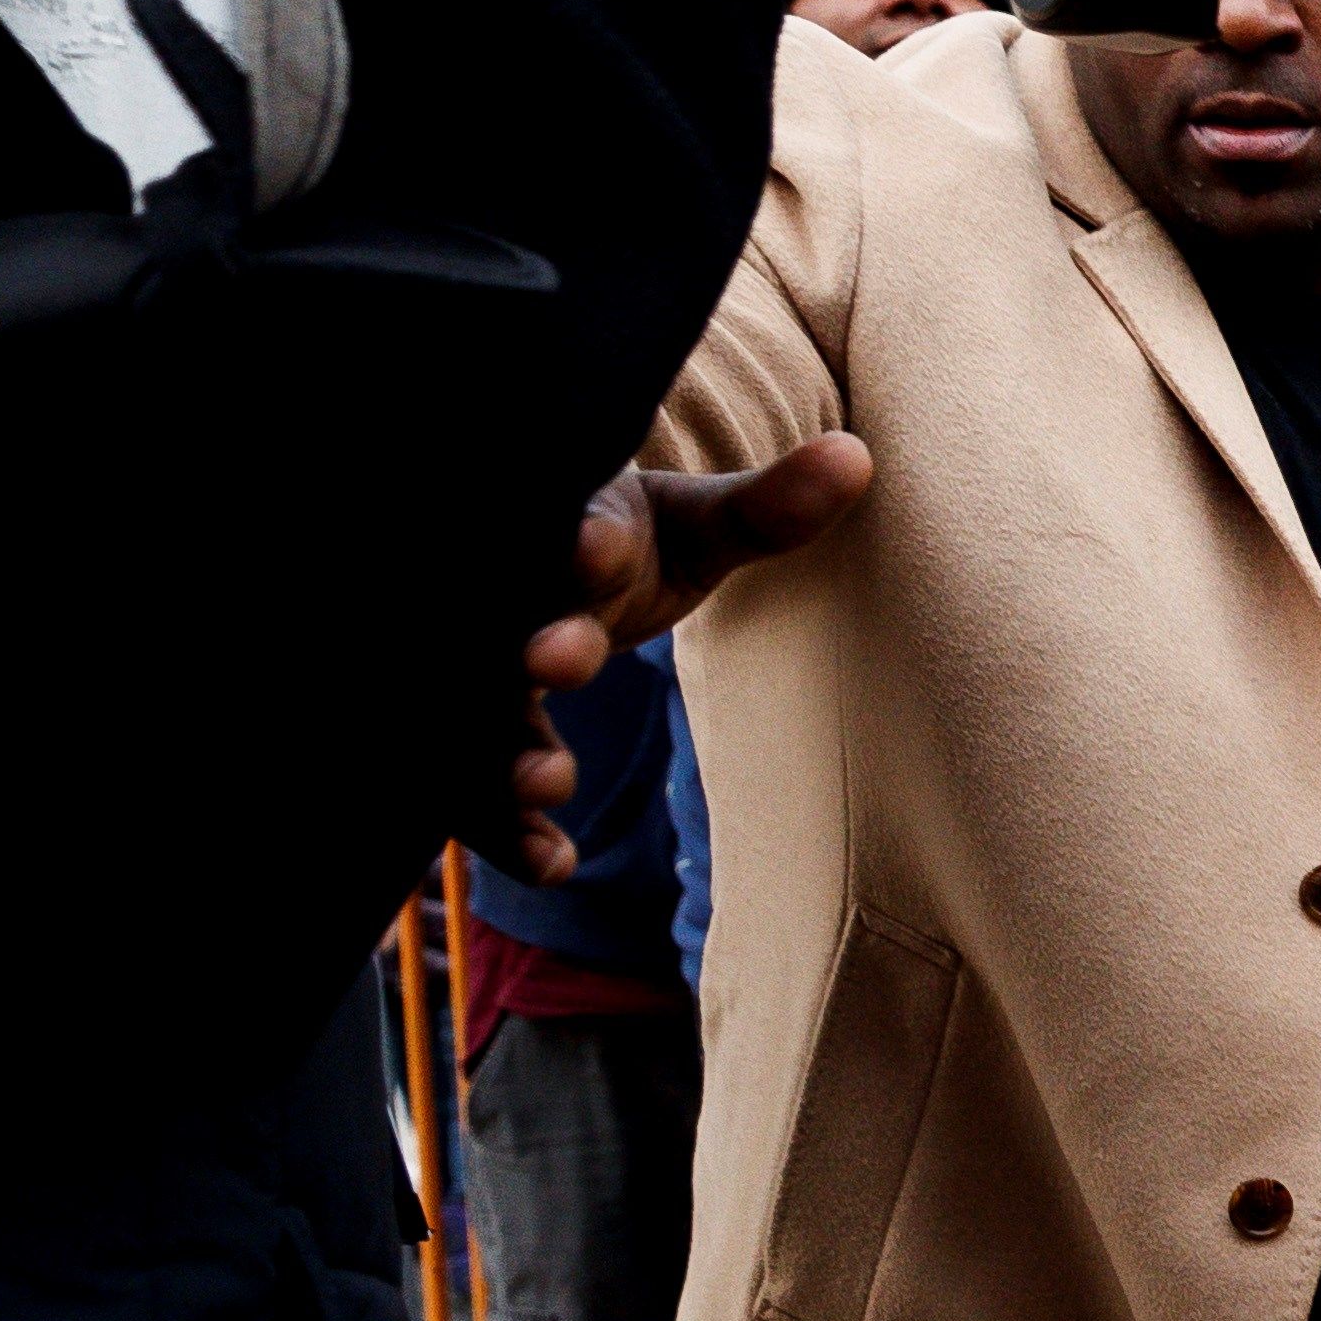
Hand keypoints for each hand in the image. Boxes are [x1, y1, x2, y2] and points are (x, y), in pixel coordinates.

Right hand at [475, 438, 870, 882]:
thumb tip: (857, 457)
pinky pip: (471, 789)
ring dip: (503, 748)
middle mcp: (506, 594)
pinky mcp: (464, 735)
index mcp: (569, 524)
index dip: (582, 536)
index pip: (568, 518)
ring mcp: (472, 668)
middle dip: (536, 639)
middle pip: (504, 616)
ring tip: (548, 780)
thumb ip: (766, 509)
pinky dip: (506, 828)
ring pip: (472, 711)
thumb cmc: (625, 546)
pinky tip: (553, 863)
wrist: (530, 571)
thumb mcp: (692, 527)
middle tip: (562, 660)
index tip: (600, 549)